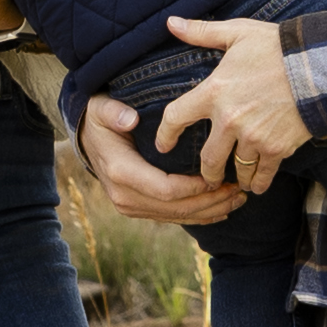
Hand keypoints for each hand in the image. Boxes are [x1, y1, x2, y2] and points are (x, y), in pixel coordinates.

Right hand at [75, 95, 236, 235]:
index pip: (165, 189)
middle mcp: (125, 197)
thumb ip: (115, 113)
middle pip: (176, 208)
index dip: (195, 188)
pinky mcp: (139, 210)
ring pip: (177, 217)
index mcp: (121, 173)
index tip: (218, 177)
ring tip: (237, 200)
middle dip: (210, 201)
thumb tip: (130, 120)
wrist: (88, 139)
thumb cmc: (101, 119)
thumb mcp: (102, 109)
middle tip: (238, 190)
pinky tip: (221, 211)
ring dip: (210, 211)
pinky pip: (172, 218)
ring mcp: (131, 207)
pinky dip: (198, 216)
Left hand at [151, 13, 302, 187]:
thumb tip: (171, 22)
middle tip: (208, 176)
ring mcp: (254, 136)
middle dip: (207, 172)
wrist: (319, 66)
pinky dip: (259, 182)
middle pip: (207, 159)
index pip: (176, 118)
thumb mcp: (238, 32)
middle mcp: (230, 119)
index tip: (162, 146)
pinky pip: (263, 173)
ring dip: (235, 177)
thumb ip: (202, 32)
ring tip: (236, 180)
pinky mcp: (277, 148)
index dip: (164, 135)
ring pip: (236, 169)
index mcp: (214, 91)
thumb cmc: (277, 47)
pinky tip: (256, 184)